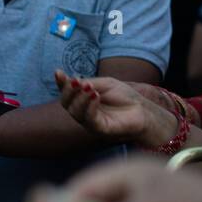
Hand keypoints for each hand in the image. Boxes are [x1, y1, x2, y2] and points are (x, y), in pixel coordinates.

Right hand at [56, 70, 172, 145]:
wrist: (143, 110)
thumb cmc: (124, 97)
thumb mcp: (104, 84)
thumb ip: (87, 83)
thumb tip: (70, 80)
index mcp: (83, 101)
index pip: (67, 93)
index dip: (61, 83)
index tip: (58, 72)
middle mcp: (83, 112)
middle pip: (66, 103)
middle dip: (69, 91)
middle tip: (77, 82)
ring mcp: (90, 122)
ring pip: (75, 112)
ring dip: (80, 97)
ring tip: (90, 87)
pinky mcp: (100, 130)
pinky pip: (89, 119)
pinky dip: (89, 106)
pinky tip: (95, 96)